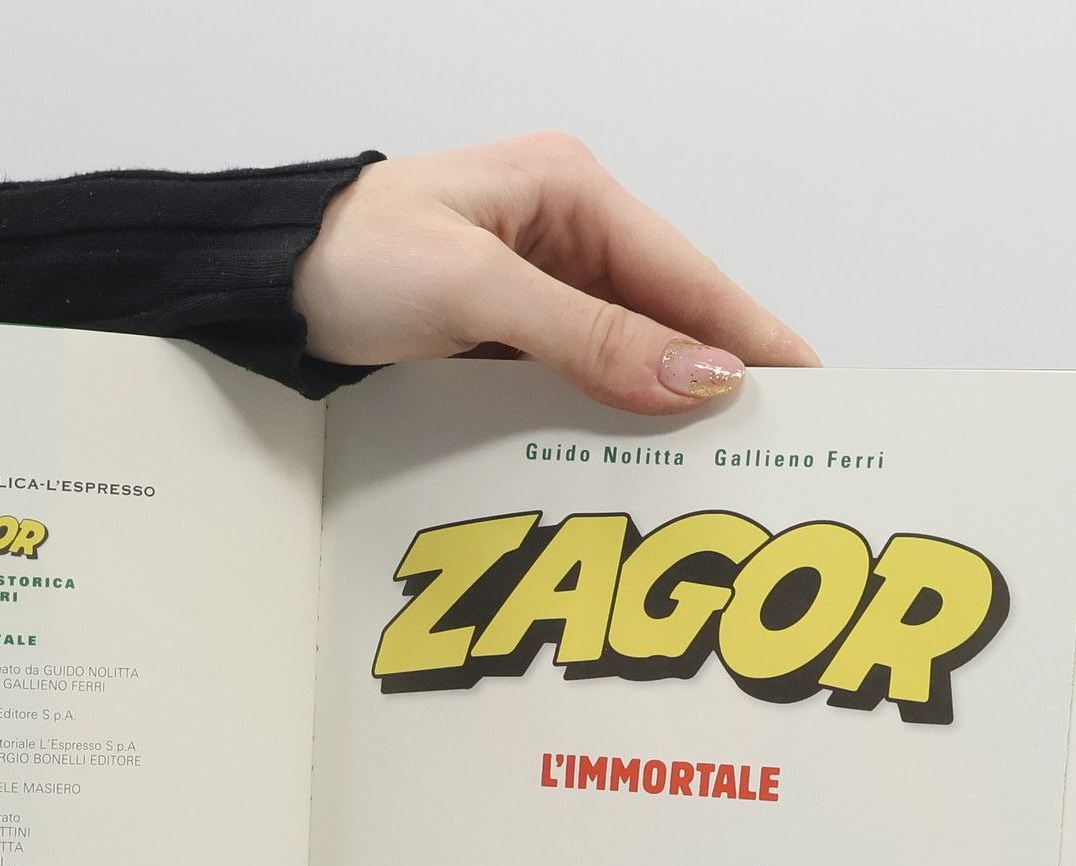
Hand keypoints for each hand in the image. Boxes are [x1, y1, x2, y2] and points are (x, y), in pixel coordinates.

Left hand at [294, 133, 818, 412]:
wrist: (264, 287)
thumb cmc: (352, 259)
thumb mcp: (476, 291)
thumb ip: (587, 337)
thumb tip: (696, 376)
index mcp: (570, 192)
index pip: (685, 273)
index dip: (749, 333)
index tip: (811, 386)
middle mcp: (562, 234)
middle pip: (662, 316)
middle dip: (715, 376)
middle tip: (776, 444)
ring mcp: (532, 287)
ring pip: (621, 354)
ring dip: (661, 405)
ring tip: (718, 463)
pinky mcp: (500, 335)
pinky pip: (573, 378)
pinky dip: (604, 415)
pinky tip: (631, 455)